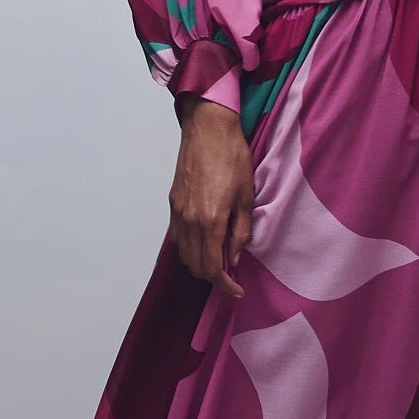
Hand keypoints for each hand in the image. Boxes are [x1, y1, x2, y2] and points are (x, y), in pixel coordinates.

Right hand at [169, 98, 254, 298]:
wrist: (207, 128)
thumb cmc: (232, 157)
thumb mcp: (246, 196)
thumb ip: (240, 231)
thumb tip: (234, 258)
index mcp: (210, 220)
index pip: (212, 267)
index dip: (225, 285)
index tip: (237, 290)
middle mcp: (189, 220)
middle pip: (194, 266)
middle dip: (212, 278)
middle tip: (231, 278)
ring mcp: (177, 212)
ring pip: (183, 253)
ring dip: (200, 264)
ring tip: (219, 260)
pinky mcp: (173, 203)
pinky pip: (177, 237)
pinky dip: (190, 248)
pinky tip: (205, 242)